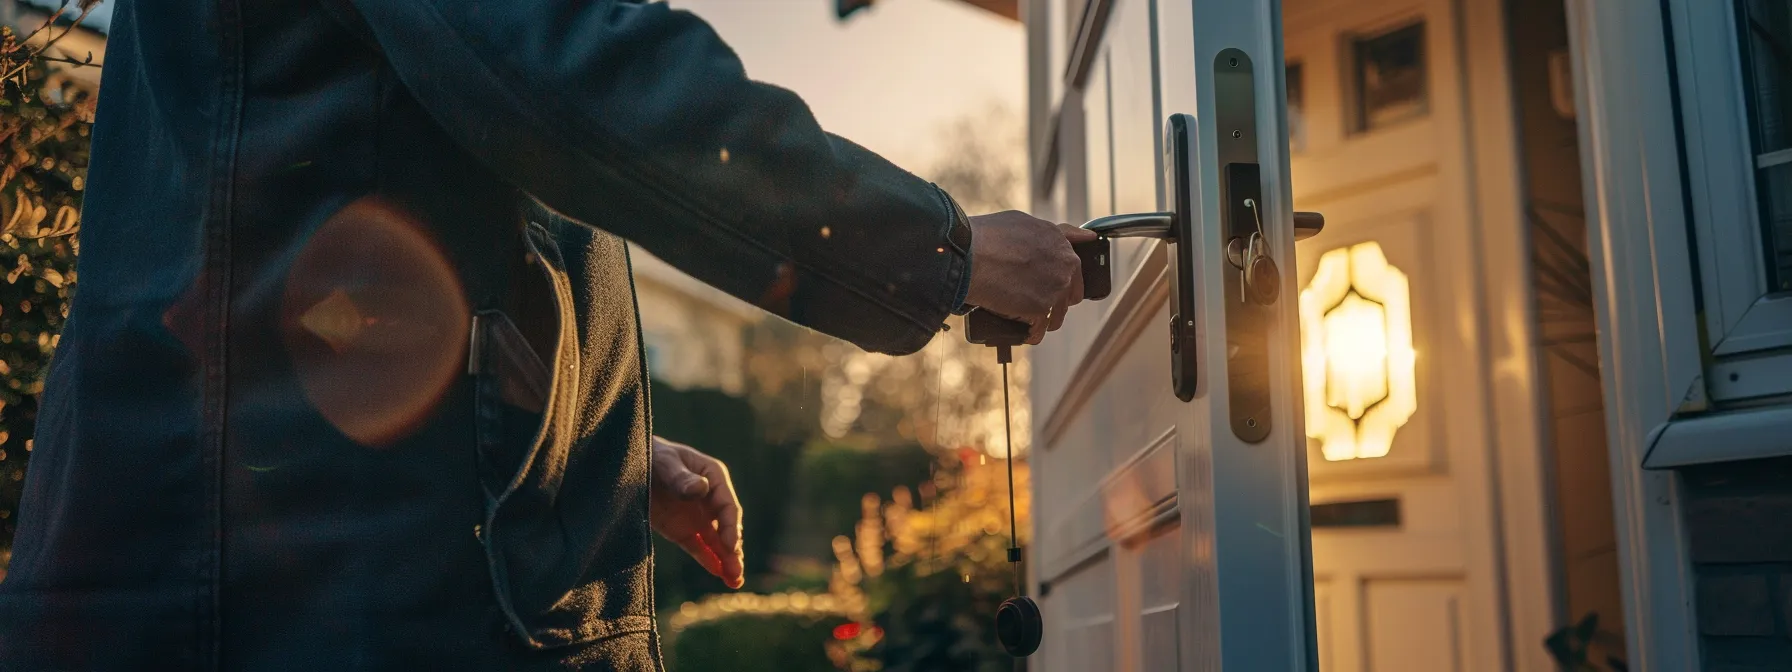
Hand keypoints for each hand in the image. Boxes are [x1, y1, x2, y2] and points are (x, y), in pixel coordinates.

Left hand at [649, 436, 744, 588]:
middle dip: (733, 551)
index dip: (730, 527)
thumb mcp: (665, 463)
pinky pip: (699, 547)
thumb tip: (700, 489)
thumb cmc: (651, 455)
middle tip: (736, 573)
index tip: (730, 546)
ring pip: (716, 542)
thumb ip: (681, 477)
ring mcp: (698, 516)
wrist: (627, 464)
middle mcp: (710, 499)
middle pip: (726, 527)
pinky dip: (708, 560)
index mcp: (713, 478)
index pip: (727, 506)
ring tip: (735, 582)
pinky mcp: (682, 530)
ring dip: (726, 560)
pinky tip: (719, 574)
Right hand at [964, 212, 1097, 343]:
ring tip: (1027, 320)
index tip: (1049, 284)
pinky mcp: (1040, 310)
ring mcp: (1055, 290)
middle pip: (1071, 295)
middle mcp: (1065, 267)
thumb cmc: (989, 235)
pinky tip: (1022, 332)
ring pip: (1056, 316)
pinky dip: (1030, 334)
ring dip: (1044, 320)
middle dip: (1056, 300)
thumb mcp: (1025, 221)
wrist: (968, 255)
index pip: (1075, 270)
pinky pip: (1039, 331)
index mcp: (1062, 245)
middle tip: (1033, 300)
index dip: (1060, 278)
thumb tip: (1083, 235)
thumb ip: (1053, 232)